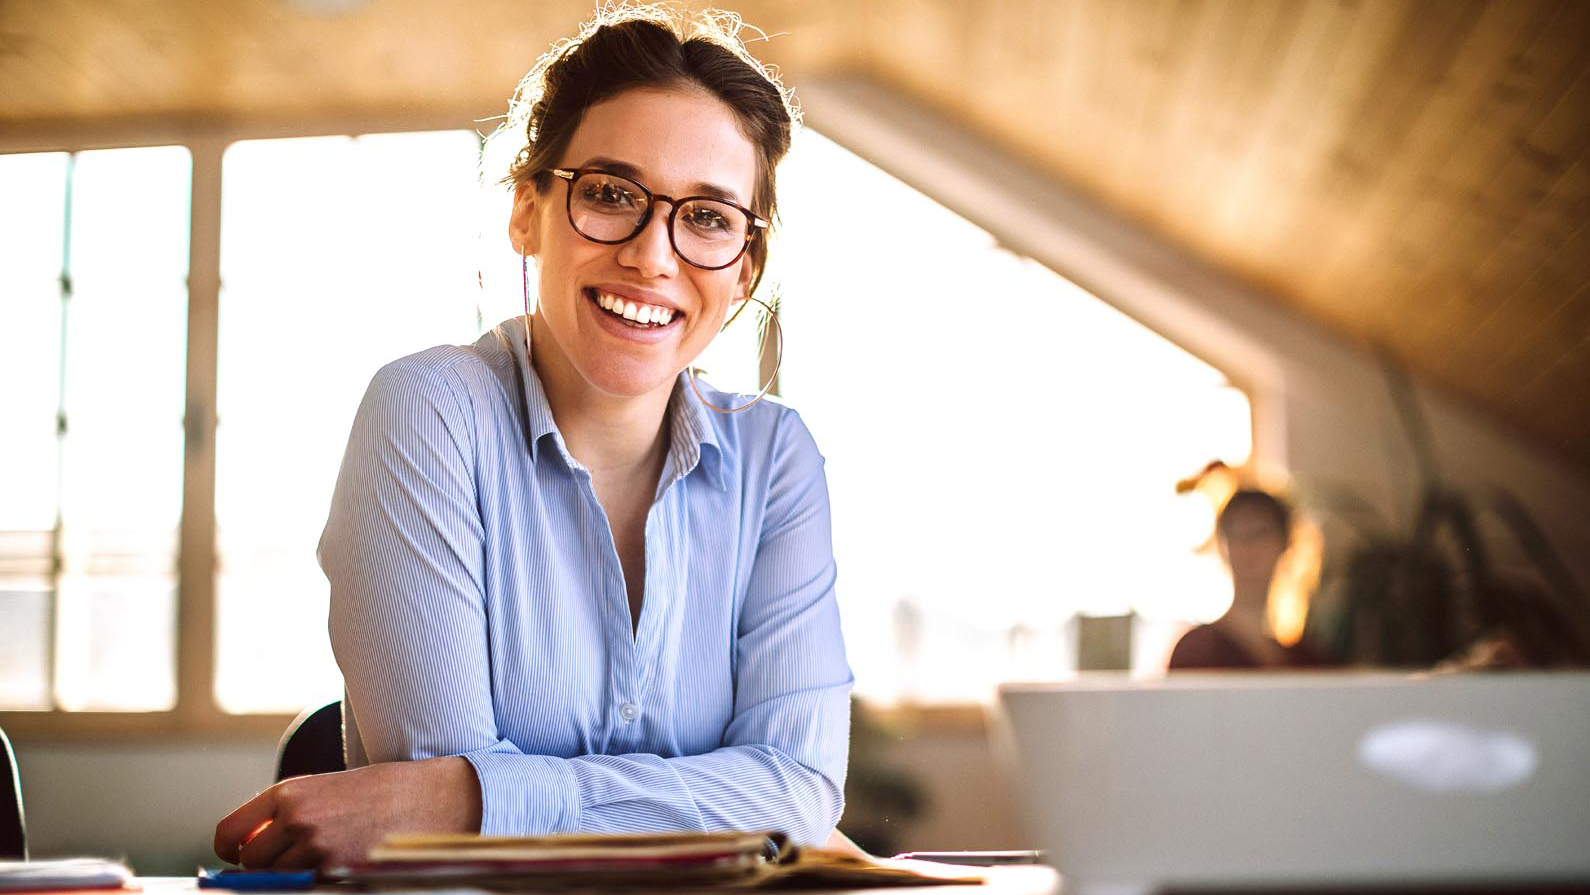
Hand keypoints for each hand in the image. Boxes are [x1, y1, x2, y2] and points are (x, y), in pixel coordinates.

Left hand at [214, 756, 481, 871]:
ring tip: (325, 859)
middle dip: (266, 867)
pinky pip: (308, 887)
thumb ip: (289, 812)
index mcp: (290, 792)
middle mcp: (297, 819)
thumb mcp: (328, 788)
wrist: (434, 796)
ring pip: (278, 879)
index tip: (243, 855)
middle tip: (294, 860)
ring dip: (294, 876)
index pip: (230, 832)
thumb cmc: (383, 792)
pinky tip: (341, 867)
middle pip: (252, 862)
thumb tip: (252, 847)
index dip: (232, 850)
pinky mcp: (338, 872)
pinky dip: (318, 882)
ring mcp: (317, 848)